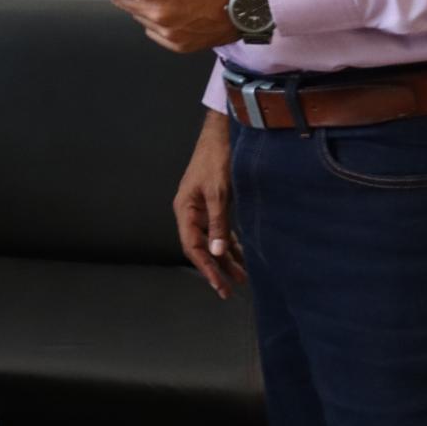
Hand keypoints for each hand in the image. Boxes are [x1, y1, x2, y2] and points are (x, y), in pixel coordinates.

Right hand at [174, 110, 246, 298]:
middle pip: (201, 247)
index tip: (220, 286)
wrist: (221, 135)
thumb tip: (217, 253)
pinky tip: (241, 256)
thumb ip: (218, 224)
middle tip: (230, 289)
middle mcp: (190, 212)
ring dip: (225, 258)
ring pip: (212, 240)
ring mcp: (202, 209)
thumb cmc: (216, 160)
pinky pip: (220, 230)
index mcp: (185, 209)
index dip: (206, 268)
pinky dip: (229, 244)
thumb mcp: (218, 193)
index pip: (192, 246)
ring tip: (241, 278)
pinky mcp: (214, 205)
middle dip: (216, 268)